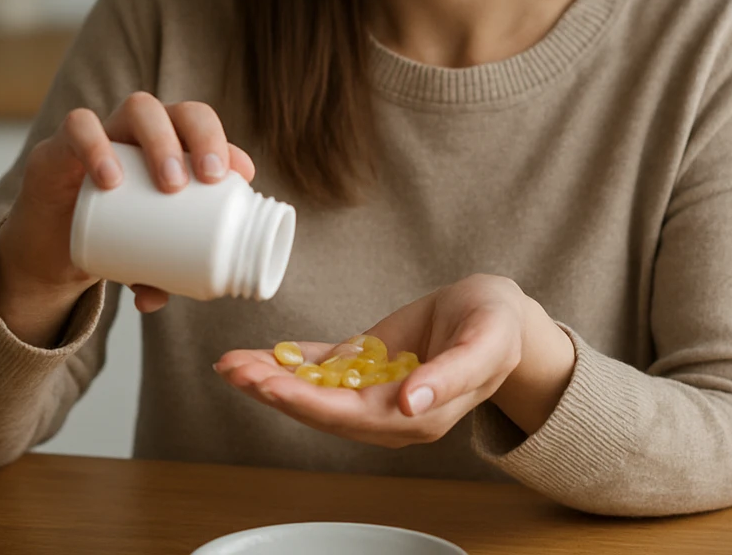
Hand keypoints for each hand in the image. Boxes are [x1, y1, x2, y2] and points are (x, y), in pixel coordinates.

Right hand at [0, 92, 255, 346]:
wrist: (50, 243)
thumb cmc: (112, 238)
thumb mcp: (140, 258)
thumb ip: (152, 275)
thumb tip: (158, 299)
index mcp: (169, 149)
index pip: (204, 129)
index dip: (227, 144)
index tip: (243, 176)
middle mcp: (140, 132)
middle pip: (180, 110)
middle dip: (203, 137)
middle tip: (210, 178)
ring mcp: (102, 133)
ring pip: (139, 108)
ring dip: (161, 141)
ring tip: (170, 184)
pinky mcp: (61, 145)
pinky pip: (78, 125)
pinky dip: (97, 147)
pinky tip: (111, 178)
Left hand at [213, 274, 575, 446]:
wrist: (499, 315)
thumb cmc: (498, 329)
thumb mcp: (486, 344)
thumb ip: (453, 375)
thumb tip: (409, 403)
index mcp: (416, 415)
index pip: (349, 416)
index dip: (306, 402)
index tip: (270, 384)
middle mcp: (388, 410)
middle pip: (320, 407)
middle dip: (274, 390)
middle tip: (233, 370)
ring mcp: (374, 388)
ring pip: (314, 389)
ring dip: (272, 378)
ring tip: (232, 363)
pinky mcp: (368, 364)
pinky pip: (323, 367)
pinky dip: (290, 361)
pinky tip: (259, 355)